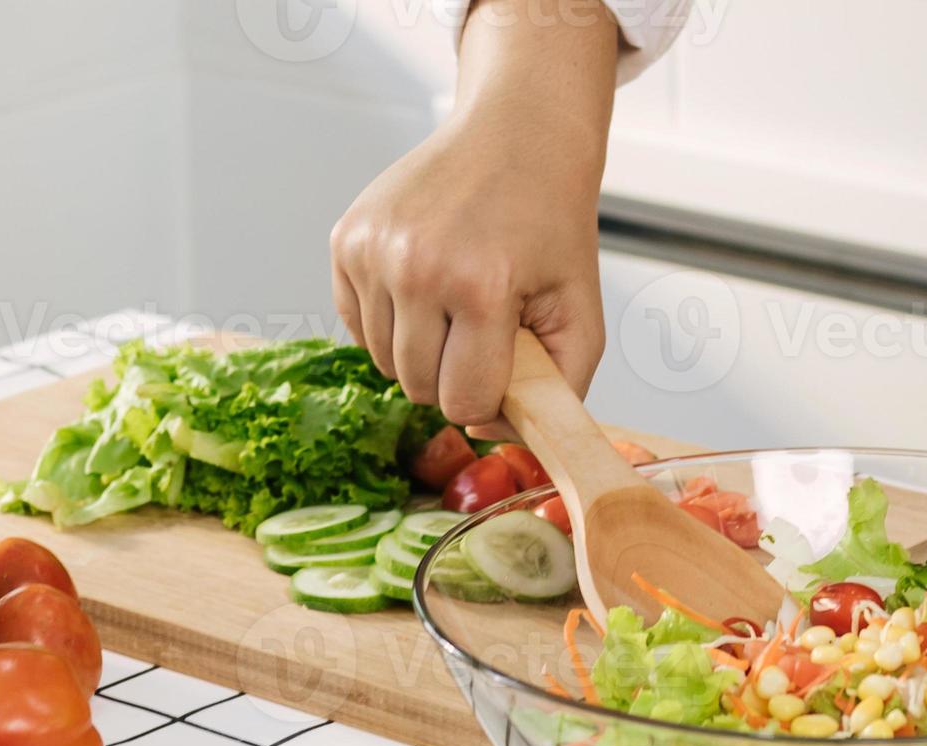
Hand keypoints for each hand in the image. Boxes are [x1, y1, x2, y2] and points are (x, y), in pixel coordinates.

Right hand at [329, 0, 616, 437]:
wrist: (516, 135)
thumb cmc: (551, 222)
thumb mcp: (581, 309)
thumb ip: (559, 388)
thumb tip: (487, 429)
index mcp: (480, 287)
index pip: (461, 401)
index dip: (488, 396)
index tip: (506, 362)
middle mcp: (416, 267)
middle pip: (416, 386)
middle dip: (452, 374)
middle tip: (483, 330)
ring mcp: (373, 250)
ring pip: (381, 360)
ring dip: (418, 349)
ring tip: (454, 303)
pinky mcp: (345, 238)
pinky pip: (355, 322)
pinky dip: (388, 320)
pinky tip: (422, 285)